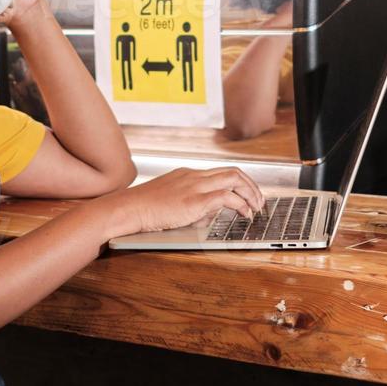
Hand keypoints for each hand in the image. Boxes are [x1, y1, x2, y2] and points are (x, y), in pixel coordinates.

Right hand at [105, 167, 265, 236]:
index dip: (240, 182)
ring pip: (233, 179)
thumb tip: (210, 211)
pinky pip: (226, 197)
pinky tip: (243, 214)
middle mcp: (194, 175)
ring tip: (255, 208)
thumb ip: (191, 202)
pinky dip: (240, 204)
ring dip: (250, 193)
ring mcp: (194, 186)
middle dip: (251, 186)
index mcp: (187, 174)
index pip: (222, 171)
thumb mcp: (170, 200)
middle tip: (259, 201)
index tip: (248, 194)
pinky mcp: (194, 200)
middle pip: (233, 171)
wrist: (127, 209)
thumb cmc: (142, 209)